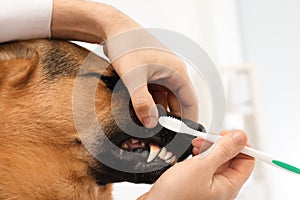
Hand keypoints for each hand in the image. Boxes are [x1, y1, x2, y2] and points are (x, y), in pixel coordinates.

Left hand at [51, 0, 198, 126]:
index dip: (190, 120)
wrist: (113, 29)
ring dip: (159, 112)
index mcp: (177, 72)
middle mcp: (172, 73)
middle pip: (178, 102)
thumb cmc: (126, 46)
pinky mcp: (151, 74)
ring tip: (151, 128)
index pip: (190, 101)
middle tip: (164, 137)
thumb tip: (150, 124)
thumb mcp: (133, 76)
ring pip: (165, 99)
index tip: (184, 137)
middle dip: (171, 119)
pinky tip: (142, 114)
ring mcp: (161, 74)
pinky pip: (155, 93)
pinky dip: (150, 104)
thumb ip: (141, 101)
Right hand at [139, 130, 254, 199]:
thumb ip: (222, 151)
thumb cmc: (174, 197)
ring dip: (209, 147)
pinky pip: (205, 163)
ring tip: (197, 144)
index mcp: (228, 186)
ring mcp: (208, 184)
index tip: (226, 134)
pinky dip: (200, 154)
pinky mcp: (196, 181)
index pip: (247, 160)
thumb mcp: (200, 169)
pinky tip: (192, 152)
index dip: (240, 144)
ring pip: (217, 159)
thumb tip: (241, 137)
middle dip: (221, 143)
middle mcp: (220, 186)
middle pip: (232, 157)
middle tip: (208, 138)